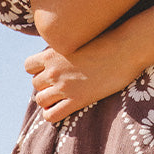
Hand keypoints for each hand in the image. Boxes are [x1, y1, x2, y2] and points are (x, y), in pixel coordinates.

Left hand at [24, 35, 139, 123]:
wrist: (125, 49)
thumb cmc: (108, 40)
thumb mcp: (79, 38)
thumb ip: (65, 48)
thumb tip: (62, 53)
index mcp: (52, 54)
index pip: (28, 66)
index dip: (39, 70)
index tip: (52, 71)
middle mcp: (54, 70)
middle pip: (35, 84)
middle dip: (47, 85)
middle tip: (63, 85)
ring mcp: (64, 86)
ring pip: (40, 100)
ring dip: (50, 100)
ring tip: (63, 98)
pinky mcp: (77, 100)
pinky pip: (51, 115)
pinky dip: (53, 115)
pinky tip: (64, 109)